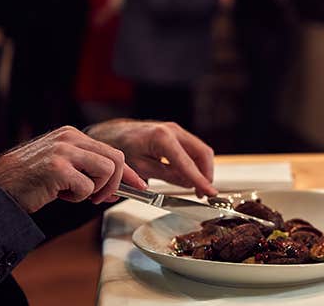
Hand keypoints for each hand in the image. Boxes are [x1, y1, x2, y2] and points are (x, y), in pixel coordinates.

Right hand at [0, 126, 144, 212]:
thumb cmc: (27, 181)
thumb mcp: (60, 167)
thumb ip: (86, 170)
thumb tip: (115, 187)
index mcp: (71, 135)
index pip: (111, 150)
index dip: (128, 172)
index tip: (139, 185)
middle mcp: (69, 138)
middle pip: (115, 159)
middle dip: (114, 183)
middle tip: (98, 198)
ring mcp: (63, 151)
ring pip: (106, 171)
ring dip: (95, 191)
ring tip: (72, 194)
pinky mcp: (57, 168)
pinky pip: (86, 188)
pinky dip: (77, 198)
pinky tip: (58, 195)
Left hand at [86, 119, 216, 196]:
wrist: (114, 133)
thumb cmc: (122, 148)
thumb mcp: (141, 167)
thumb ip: (166, 175)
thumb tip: (188, 183)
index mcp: (162, 138)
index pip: (188, 163)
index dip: (201, 180)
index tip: (210, 192)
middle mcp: (173, 130)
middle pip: (202, 153)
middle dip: (206, 174)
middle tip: (203, 193)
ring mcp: (176, 130)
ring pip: (201, 150)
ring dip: (202, 169)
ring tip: (197, 188)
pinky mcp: (176, 133)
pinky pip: (193, 149)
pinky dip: (196, 163)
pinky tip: (190, 176)